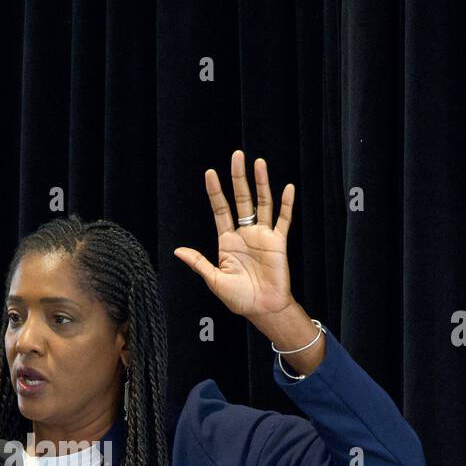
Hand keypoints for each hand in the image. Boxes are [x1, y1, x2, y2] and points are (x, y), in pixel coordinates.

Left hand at [173, 150, 296, 324]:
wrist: (262, 309)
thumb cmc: (239, 298)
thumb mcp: (214, 280)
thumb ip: (199, 263)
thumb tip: (177, 251)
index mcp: (228, 242)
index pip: (221, 210)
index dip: (215, 192)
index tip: (210, 173)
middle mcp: (245, 234)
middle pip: (241, 200)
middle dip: (239, 178)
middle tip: (237, 156)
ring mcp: (263, 237)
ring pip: (263, 203)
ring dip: (262, 183)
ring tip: (259, 163)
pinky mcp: (278, 243)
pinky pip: (284, 220)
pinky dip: (286, 204)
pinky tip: (287, 188)